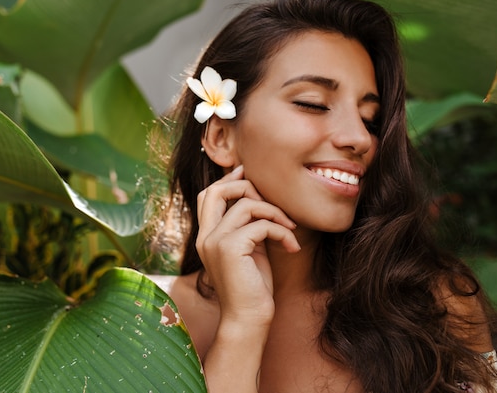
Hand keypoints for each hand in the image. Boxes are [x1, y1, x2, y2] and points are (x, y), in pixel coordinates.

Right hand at [196, 165, 299, 325]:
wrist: (249, 320)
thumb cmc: (252, 287)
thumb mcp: (249, 249)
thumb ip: (248, 226)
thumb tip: (260, 199)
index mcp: (206, 236)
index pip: (208, 195)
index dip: (229, 180)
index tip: (251, 176)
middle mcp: (205, 236)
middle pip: (215, 190)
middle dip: (246, 186)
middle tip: (272, 201)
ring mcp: (214, 242)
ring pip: (245, 204)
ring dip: (275, 212)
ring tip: (289, 229)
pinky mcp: (229, 249)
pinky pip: (260, 224)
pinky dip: (281, 231)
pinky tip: (291, 246)